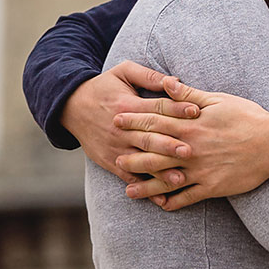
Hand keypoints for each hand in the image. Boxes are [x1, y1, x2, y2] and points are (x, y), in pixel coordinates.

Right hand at [59, 61, 196, 178]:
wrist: (72, 108)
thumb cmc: (104, 87)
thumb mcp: (123, 72)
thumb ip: (149, 76)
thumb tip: (176, 80)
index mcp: (127, 106)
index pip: (156, 108)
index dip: (177, 108)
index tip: (196, 111)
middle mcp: (122, 129)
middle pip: (149, 138)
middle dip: (169, 145)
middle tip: (190, 151)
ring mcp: (116, 148)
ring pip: (141, 161)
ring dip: (160, 171)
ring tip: (179, 179)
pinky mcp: (111, 161)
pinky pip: (129, 177)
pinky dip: (144, 188)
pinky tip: (160, 196)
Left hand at [113, 78, 268, 209]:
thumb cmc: (246, 117)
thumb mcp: (217, 99)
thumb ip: (188, 94)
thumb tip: (165, 82)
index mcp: (191, 125)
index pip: (155, 122)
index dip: (134, 121)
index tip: (116, 120)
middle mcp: (191, 150)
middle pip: (154, 153)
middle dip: (132, 156)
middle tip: (113, 159)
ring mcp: (200, 171)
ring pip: (166, 180)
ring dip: (145, 185)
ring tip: (128, 190)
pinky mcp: (212, 187)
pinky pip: (187, 198)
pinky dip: (172, 202)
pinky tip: (160, 204)